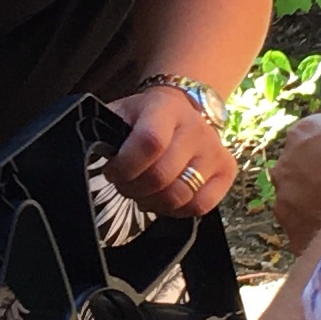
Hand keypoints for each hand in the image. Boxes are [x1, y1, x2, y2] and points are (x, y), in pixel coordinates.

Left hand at [107, 83, 236, 217]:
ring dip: (152, 202)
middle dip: (133, 188)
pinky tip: (164, 198)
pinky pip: (201, 206)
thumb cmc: (144, 117)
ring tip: (142, 191)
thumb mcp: (121, 113)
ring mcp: (215, 151)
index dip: (126, 166)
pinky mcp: (227, 171)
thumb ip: (106, 131)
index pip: (149, 142)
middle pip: (162, 176)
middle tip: (124, 183)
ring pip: (180, 195)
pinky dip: (176, 210)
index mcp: (165, 109)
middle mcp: (196, 128)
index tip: (112, 170)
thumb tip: (93, 155)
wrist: (183, 109)